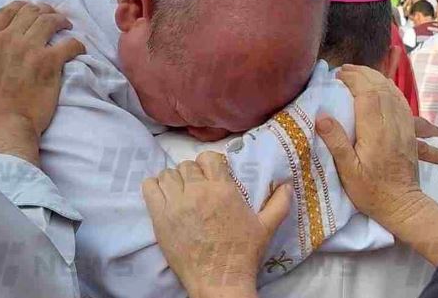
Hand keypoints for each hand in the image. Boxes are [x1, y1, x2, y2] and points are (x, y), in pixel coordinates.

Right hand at [0, 1, 84, 165]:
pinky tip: (79, 48)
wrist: (2, 126)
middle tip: (53, 18)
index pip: (6, 13)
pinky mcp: (49, 62)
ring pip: (50, 21)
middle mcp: (7, 40)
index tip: (32, 11)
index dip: (22, 8)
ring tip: (67, 26)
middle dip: (44, 11)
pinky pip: (69, 44)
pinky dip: (77, 44)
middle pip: (30, 12)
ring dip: (61, 21)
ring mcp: (29, 49)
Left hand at [143, 151, 290, 297]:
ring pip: (168, 174)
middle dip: (193, 174)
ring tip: (180, 193)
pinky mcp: (160, 218)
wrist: (219, 280)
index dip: (210, 165)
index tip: (213, 176)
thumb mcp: (266, 227)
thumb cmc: (243, 253)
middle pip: (187, 166)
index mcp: (223, 190)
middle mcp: (198, 192)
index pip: (208, 158)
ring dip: (174, 180)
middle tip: (198, 189)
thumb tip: (287, 184)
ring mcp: (176, 204)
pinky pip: (149, 188)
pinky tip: (163, 196)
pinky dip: (154, 187)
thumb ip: (279, 203)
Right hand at [316, 64, 437, 265]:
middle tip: (345, 70)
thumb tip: (322, 116)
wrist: (403, 206)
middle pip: (382, 88)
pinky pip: (403, 104)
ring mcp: (404, 128)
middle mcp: (393, 125)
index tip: (338, 75)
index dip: (354, 79)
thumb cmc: (371, 191)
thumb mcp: (347, 171)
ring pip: (394, 93)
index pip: (368, 94)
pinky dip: (391, 91)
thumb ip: (336, 142)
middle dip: (364, 74)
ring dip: (378, 79)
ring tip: (360, 74)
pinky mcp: (409, 133)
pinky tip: (384, 89)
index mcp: (376, 132)